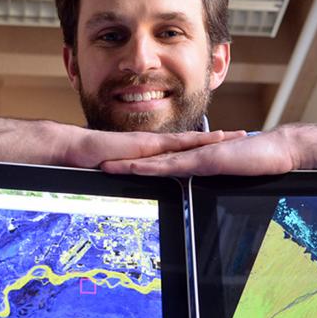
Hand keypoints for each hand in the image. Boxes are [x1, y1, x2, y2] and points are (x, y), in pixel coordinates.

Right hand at [59, 126, 246, 168]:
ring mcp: (150, 143)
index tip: (224, 143)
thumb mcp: (120, 171)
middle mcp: (154, 144)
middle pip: (192, 141)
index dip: (203, 145)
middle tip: (242, 136)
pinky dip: (192, 143)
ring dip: (211, 138)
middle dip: (217, 138)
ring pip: (188, 140)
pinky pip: (173, 145)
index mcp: (150, 150)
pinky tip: (208, 143)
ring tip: (234, 136)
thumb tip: (142, 182)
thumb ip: (134, 173)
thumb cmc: (90, 160)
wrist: (73, 149)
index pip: (182, 148)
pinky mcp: (145, 147)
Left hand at [99, 129, 296, 175]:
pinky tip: (138, 168)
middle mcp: (190, 155)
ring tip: (108, 167)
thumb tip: (199, 187)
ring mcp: (196, 156)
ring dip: (131, 164)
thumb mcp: (227, 173)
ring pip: (156, 160)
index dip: (137, 164)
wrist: (278, 150)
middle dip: (125, 162)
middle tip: (100, 165)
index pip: (160, 163)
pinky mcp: (204, 161)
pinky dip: (154, 167)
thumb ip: (210, 178)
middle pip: (151, 159)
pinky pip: (175, 165)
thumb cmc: (258, 162)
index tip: (116, 167)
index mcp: (194, 160)